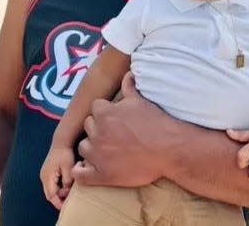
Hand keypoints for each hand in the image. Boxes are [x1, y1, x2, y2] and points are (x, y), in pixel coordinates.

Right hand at [40, 146, 74, 209]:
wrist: (61, 141)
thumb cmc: (65, 153)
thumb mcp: (68, 167)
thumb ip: (67, 180)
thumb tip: (66, 191)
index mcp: (47, 176)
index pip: (51, 195)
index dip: (58, 202)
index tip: (65, 206)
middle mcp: (43, 176)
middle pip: (49, 194)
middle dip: (58, 199)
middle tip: (67, 201)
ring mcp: (44, 174)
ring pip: (50, 189)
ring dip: (57, 193)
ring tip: (67, 194)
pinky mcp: (47, 171)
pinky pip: (51, 184)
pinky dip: (57, 187)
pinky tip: (65, 186)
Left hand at [73, 72, 174, 186]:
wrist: (168, 149)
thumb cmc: (155, 123)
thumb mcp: (140, 100)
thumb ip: (129, 86)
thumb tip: (128, 73)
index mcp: (105, 113)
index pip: (94, 108)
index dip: (104, 112)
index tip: (113, 117)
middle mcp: (98, 133)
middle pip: (88, 126)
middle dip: (97, 128)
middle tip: (112, 133)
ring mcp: (98, 155)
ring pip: (83, 147)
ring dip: (91, 147)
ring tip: (106, 150)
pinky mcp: (101, 175)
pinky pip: (80, 174)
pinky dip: (81, 172)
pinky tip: (88, 168)